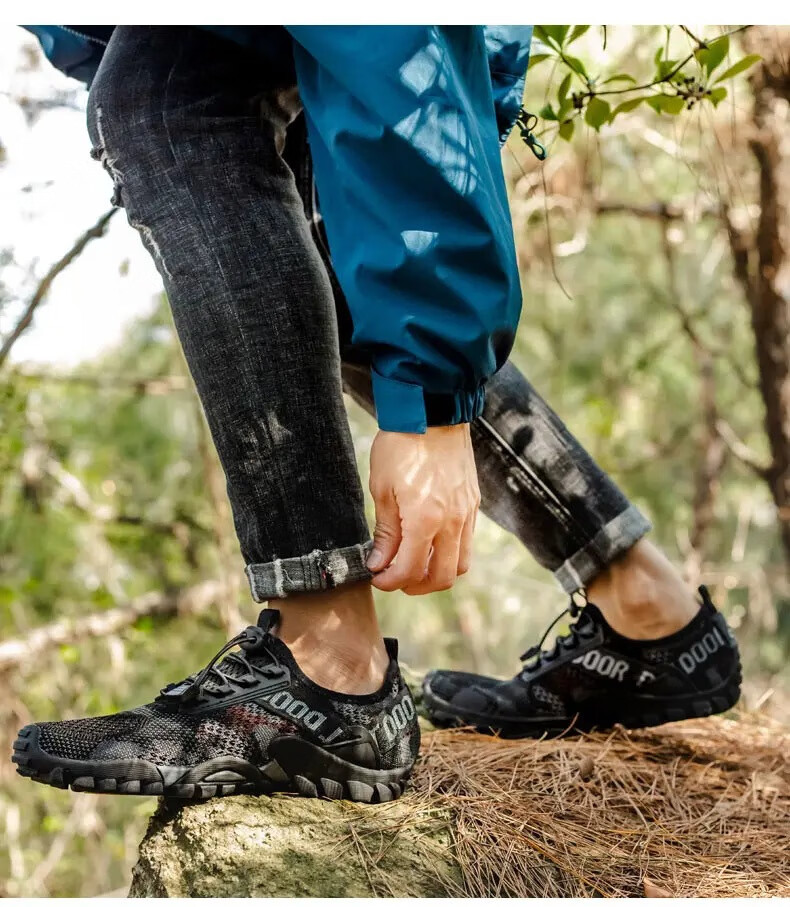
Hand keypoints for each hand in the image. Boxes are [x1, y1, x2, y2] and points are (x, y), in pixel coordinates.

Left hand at [366, 424, 479, 594]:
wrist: (433, 411)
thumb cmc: (401, 446)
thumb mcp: (382, 489)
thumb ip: (385, 532)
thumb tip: (380, 564)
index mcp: (425, 519)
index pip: (410, 570)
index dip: (390, 581)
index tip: (376, 577)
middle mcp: (453, 522)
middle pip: (442, 577)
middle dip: (415, 585)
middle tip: (394, 578)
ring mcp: (468, 513)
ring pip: (461, 564)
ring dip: (437, 573)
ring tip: (414, 566)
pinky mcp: (473, 503)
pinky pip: (467, 542)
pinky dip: (449, 553)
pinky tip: (429, 544)